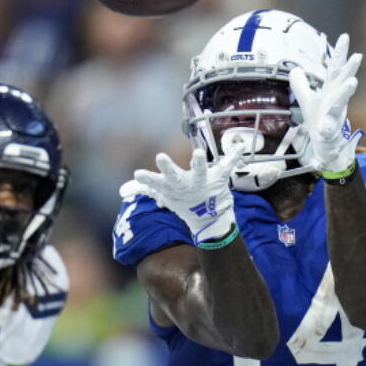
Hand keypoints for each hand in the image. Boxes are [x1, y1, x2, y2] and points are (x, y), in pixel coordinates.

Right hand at [119, 148, 242, 243]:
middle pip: (174, 176)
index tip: (139, 173)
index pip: (156, 183)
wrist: (207, 219)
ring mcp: (202, 182)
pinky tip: (240, 145)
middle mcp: (185, 185)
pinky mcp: (218, 179)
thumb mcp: (165, 196)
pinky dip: (234, 155)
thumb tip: (126, 190)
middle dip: (167, 168)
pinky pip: (226, 166)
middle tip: (160, 157)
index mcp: (172, 188)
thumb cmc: (183, 202)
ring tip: (198, 152)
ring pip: (199, 171)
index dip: (148, 178)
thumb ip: (147, 189)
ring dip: (198, 162)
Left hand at [289, 33, 363, 176]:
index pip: (336, 68)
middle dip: (350, 68)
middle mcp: (335, 99)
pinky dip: (327, 127)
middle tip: (358, 55)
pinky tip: (325, 126)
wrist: (325, 145)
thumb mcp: (307, 99)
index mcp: (331, 90)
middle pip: (343, 80)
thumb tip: (295, 69)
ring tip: (352, 83)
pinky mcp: (330, 132)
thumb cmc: (320, 120)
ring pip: (341, 102)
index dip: (340, 52)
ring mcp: (335, 115)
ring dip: (346, 92)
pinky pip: (328, 129)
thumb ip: (301, 84)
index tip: (345, 36)